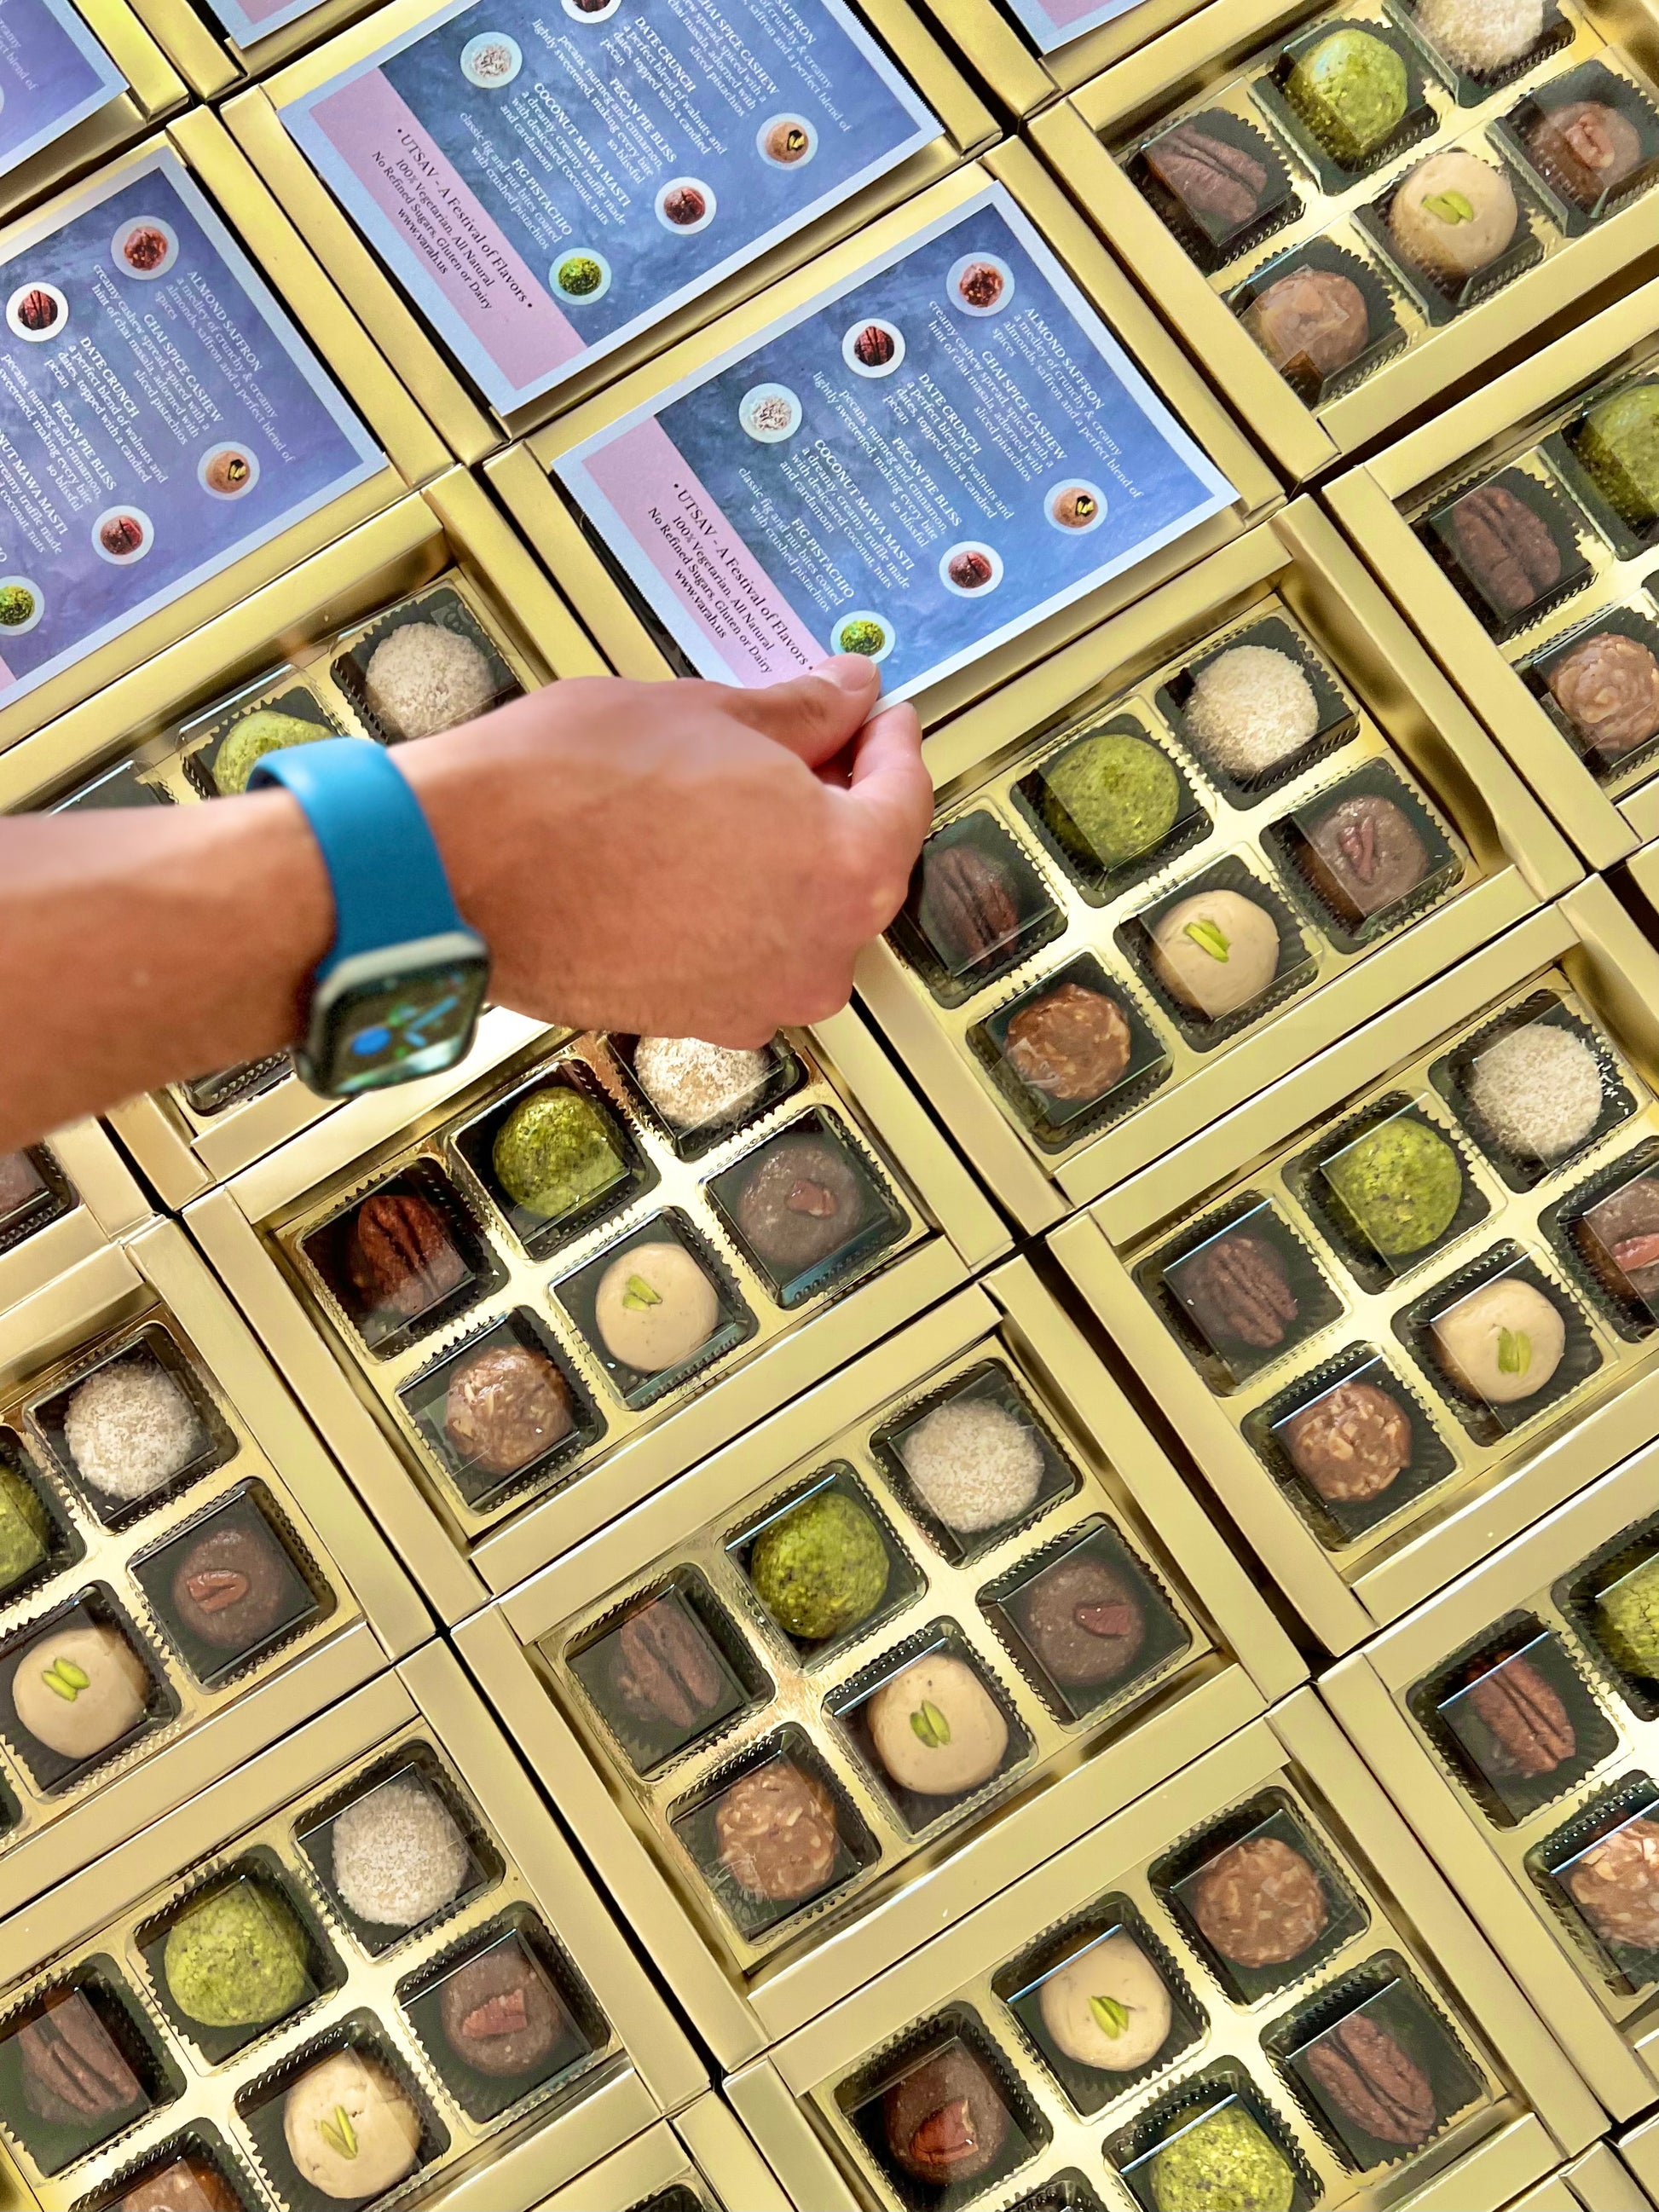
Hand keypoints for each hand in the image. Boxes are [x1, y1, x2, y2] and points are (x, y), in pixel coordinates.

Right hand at [402, 654, 931, 1045]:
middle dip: (836, 798)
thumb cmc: (562, 793)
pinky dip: (732, 904)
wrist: (452, 872)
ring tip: (725, 792)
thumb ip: (799, 712)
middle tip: (805, 739)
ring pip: (799, 913)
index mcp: (845, 872)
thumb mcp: (704, 713)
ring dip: (781, 856)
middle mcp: (816, 955)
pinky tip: (687, 852)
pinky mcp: (696, 1021)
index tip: (878, 714)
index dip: (889, 740)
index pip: (904, 796)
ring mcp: (756, 1000)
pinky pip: (743, 951)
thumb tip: (843, 697)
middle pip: (858, 864)